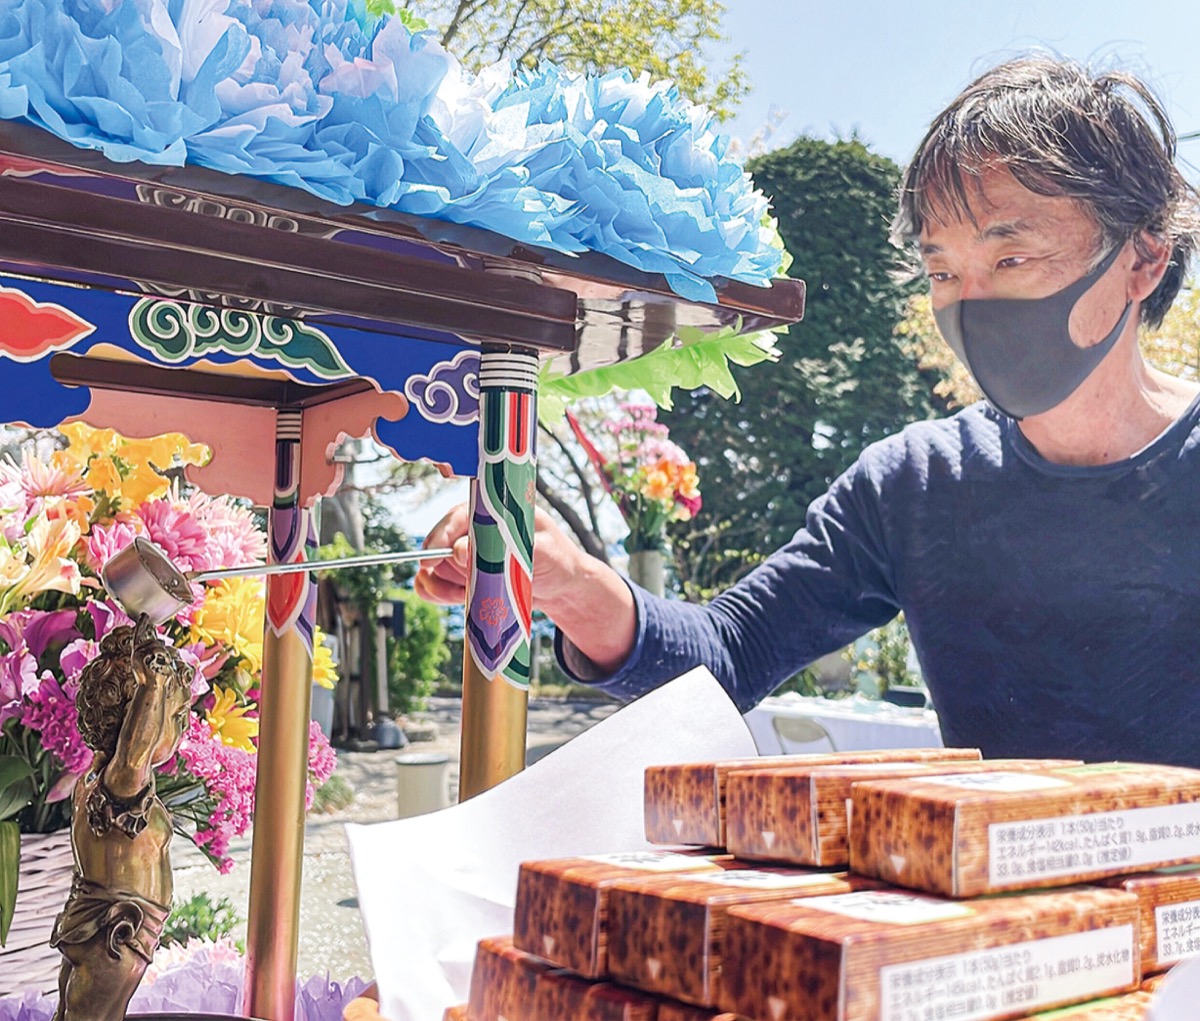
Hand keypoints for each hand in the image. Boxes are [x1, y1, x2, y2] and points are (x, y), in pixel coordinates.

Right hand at [414, 502, 586, 613]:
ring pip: (436, 569)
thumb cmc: (556, 558)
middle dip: (448, 568)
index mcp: (493, 511)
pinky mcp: (464, 576)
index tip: (430, 559)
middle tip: (475, 583)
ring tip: (476, 593)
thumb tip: (458, 551)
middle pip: (440, 546)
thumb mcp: (541, 550)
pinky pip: (438, 586)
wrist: (562, 585)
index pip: (456, 517)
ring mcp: (466, 553)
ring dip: (447, 586)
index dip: (439, 537)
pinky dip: (441, 595)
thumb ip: (504, 548)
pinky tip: (457, 599)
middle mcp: (474, 529)